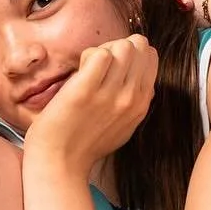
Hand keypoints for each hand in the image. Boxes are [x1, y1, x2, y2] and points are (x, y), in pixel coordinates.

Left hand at [25, 36, 158, 177]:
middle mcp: (131, 98)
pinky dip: (88, 56)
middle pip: (137, 46)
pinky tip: (79, 73)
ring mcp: (109, 95)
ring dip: (102, 50)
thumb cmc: (87, 145)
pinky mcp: (84, 92)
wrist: (60, 163)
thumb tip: (143, 81)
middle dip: (117, 46)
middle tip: (98, 64)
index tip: (113, 66)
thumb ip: (136, 103)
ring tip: (87, 68)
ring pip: (121, 46)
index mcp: (141, 104)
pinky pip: (99, 54)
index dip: (131, 53)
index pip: (150, 56)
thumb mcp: (124, 126)